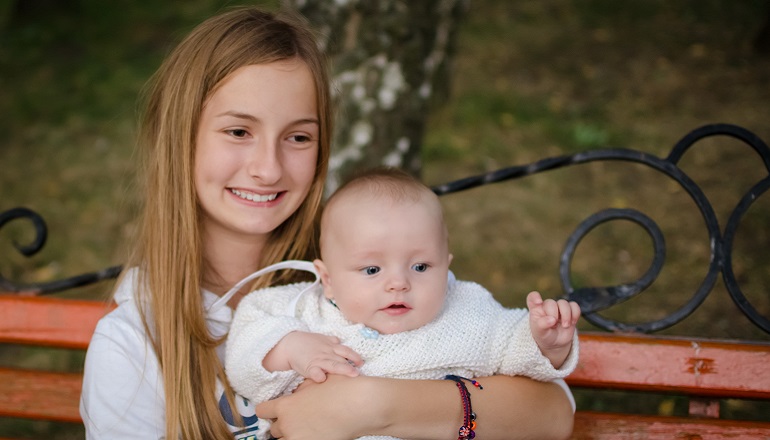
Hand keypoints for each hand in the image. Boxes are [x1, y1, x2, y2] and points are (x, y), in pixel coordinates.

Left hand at [256, 375, 380, 439]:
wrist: (362, 405)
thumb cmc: (341, 389)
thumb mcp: (316, 382)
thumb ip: (300, 391)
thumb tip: (296, 395)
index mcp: (286, 406)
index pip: (262, 410)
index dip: (268, 408)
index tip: (273, 409)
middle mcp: (288, 425)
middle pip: (274, 429)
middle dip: (282, 422)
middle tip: (296, 417)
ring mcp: (300, 439)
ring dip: (290, 435)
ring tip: (304, 427)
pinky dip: (305, 439)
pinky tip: (314, 432)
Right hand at [264, 331, 362, 382]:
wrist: (289, 344)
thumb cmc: (307, 342)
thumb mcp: (321, 339)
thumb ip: (332, 341)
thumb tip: (340, 341)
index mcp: (330, 347)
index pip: (346, 351)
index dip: (354, 356)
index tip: (361, 363)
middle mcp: (326, 354)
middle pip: (341, 359)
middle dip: (351, 366)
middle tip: (360, 372)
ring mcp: (318, 360)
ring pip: (331, 365)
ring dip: (342, 369)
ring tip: (352, 374)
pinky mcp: (308, 367)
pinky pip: (314, 372)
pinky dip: (318, 375)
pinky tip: (322, 379)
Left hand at [526, 291, 580, 367]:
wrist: (555, 343)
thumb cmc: (544, 335)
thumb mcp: (539, 332)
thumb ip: (542, 324)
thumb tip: (552, 319)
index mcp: (536, 309)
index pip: (532, 297)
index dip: (535, 297)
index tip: (538, 302)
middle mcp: (546, 306)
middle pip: (550, 302)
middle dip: (553, 314)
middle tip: (554, 326)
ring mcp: (558, 307)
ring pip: (564, 303)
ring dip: (566, 314)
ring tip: (565, 326)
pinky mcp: (569, 310)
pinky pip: (574, 306)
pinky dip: (575, 314)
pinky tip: (572, 322)